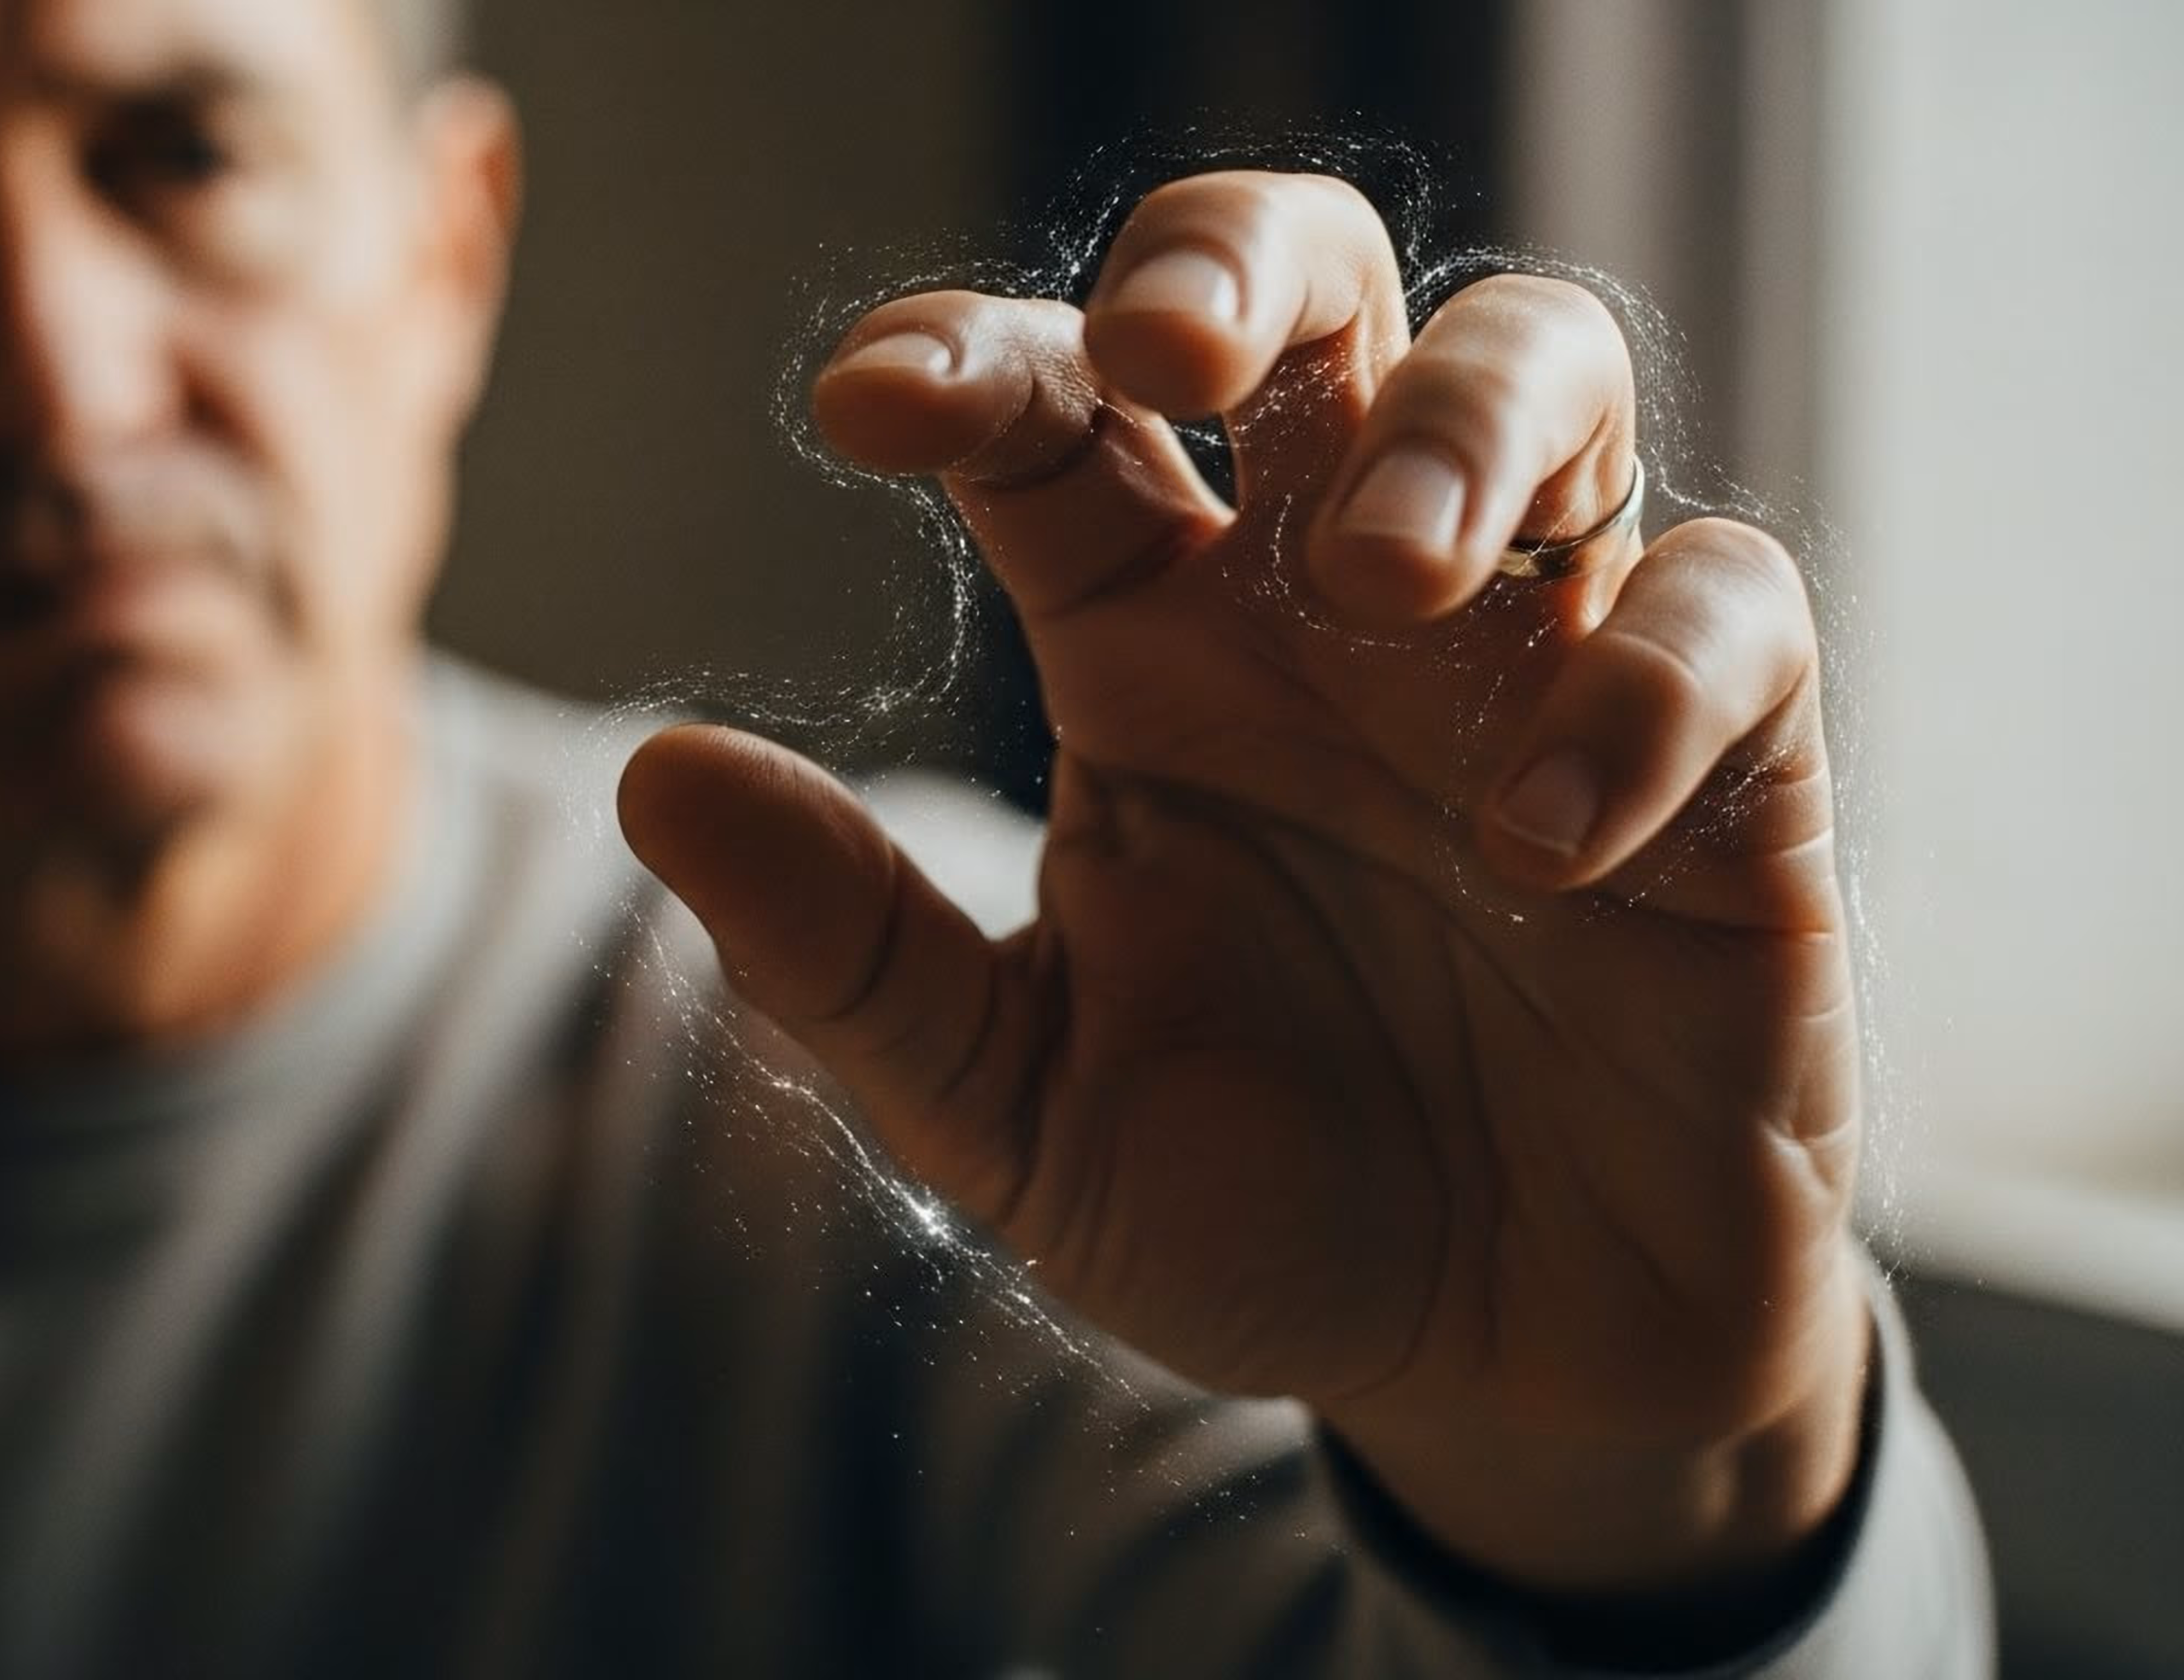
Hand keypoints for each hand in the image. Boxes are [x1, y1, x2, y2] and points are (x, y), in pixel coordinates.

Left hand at [617, 172, 1869, 1609]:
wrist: (1487, 1372)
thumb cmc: (1246, 1211)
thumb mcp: (1010, 1113)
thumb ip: (849, 958)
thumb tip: (652, 777)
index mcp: (1152, 646)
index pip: (1057, 417)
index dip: (969, 360)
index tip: (863, 410)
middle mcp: (1337, 612)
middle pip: (1316, 292)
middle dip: (1242, 264)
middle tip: (1168, 351)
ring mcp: (1537, 662)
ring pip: (1545, 369)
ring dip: (1457, 424)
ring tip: (1374, 575)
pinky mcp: (1727, 766)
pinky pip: (1730, 614)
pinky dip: (1642, 681)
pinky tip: (1540, 838)